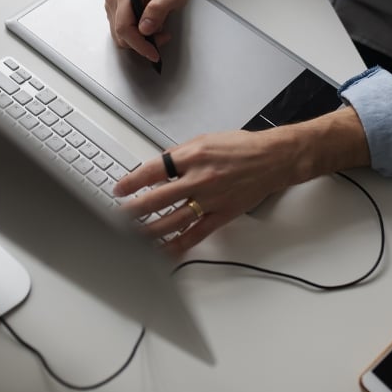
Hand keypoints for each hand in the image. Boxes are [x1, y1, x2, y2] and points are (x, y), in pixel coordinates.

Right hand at [104, 0, 189, 61]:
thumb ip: (158, 9)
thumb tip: (145, 27)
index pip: (124, 26)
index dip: (138, 43)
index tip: (152, 52)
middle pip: (121, 35)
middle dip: (142, 43)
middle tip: (161, 36)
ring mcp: (113, 8)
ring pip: (122, 38)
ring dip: (141, 42)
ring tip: (158, 31)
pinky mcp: (116, 15)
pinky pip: (124, 36)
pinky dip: (138, 39)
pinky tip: (150, 30)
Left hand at [114, 128, 302, 256]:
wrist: (273, 158)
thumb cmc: (242, 148)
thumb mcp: (205, 140)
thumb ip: (179, 155)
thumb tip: (156, 169)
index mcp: (193, 156)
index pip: (153, 171)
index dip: (132, 181)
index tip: (120, 188)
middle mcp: (200, 178)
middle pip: (158, 198)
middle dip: (134, 209)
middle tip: (118, 216)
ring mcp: (211, 199)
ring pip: (173, 220)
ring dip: (149, 230)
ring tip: (131, 236)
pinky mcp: (222, 215)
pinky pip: (195, 234)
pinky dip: (178, 245)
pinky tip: (163, 251)